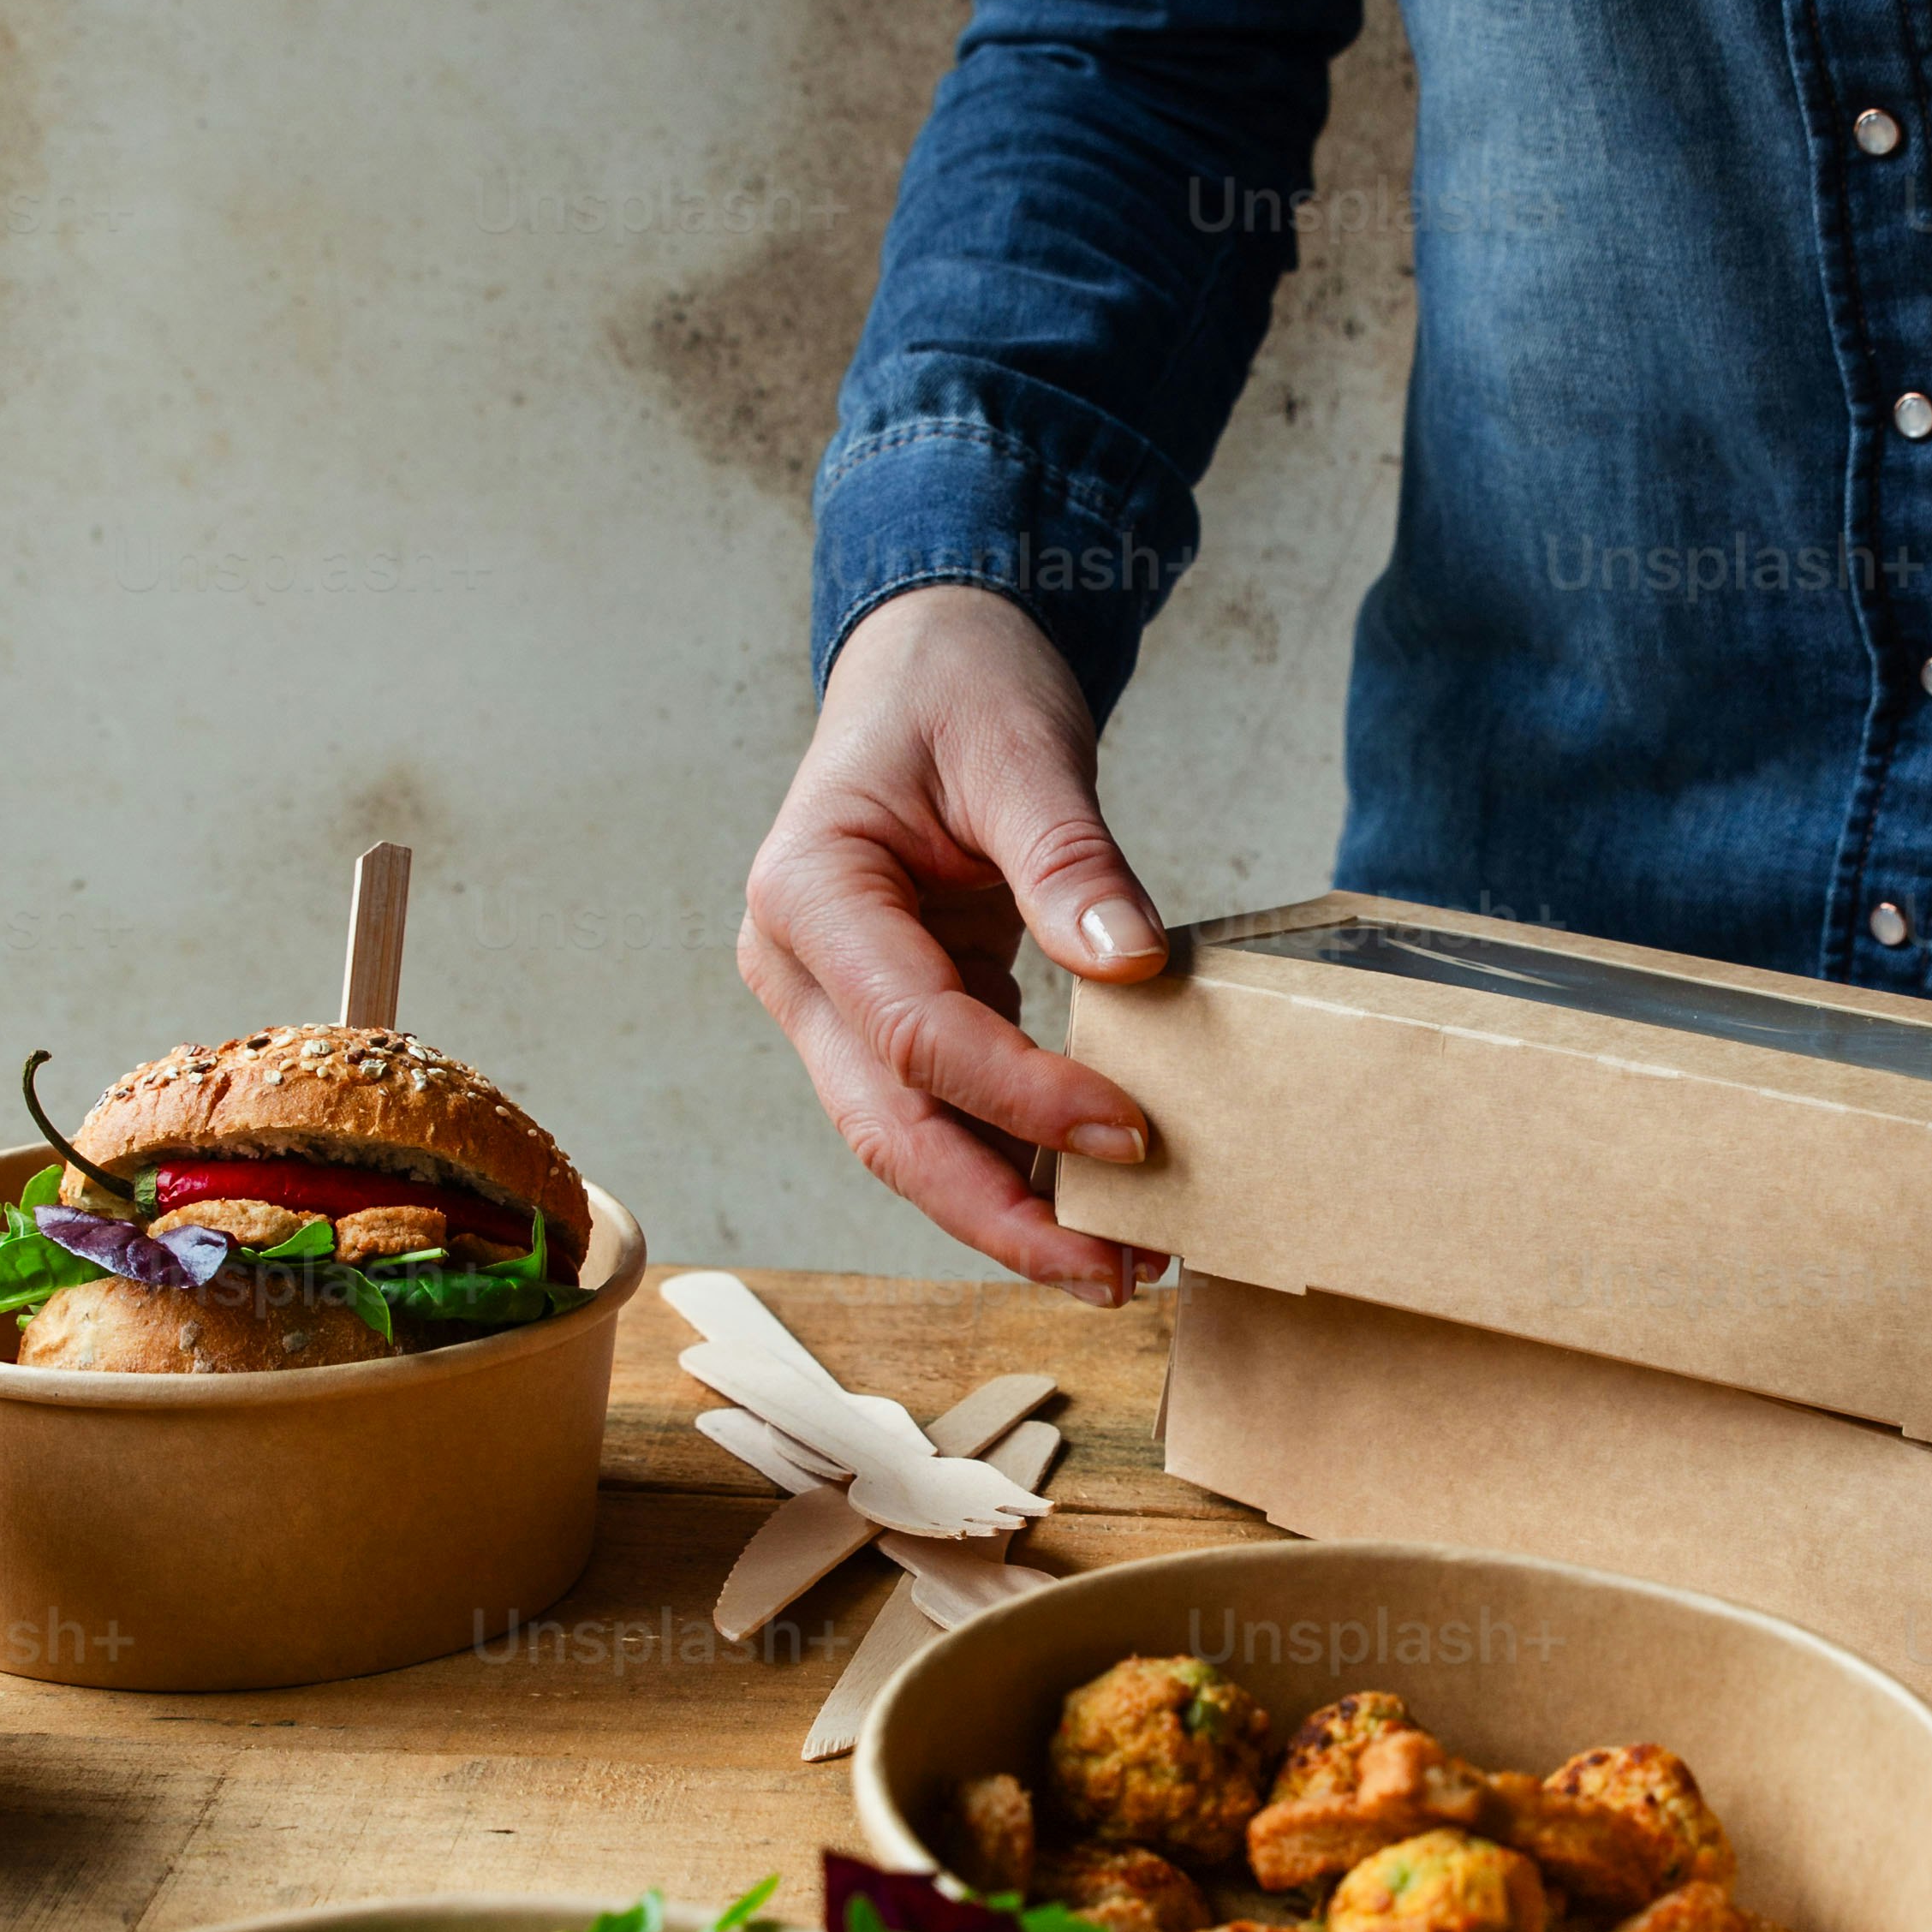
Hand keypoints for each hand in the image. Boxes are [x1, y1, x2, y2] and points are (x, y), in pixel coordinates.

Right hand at [740, 585, 1171, 1300]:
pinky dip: (1012, 1161)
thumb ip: (1069, 858)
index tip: (1133, 1134)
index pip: (914, 1033)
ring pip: (906, 1140)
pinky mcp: (887, 1017)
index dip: (1023, 1098)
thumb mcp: (1022, 747)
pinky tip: (1089, 1201)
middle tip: (1115, 1271)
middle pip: (889, 1126)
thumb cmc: (959, 687)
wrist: (930, 660)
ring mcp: (832, 1002)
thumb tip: (1133, 964)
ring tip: (1120, 1262)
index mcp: (807, 893)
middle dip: (1000, 1213)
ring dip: (1007, 1209)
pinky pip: (943, 1110)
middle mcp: (798, 966)